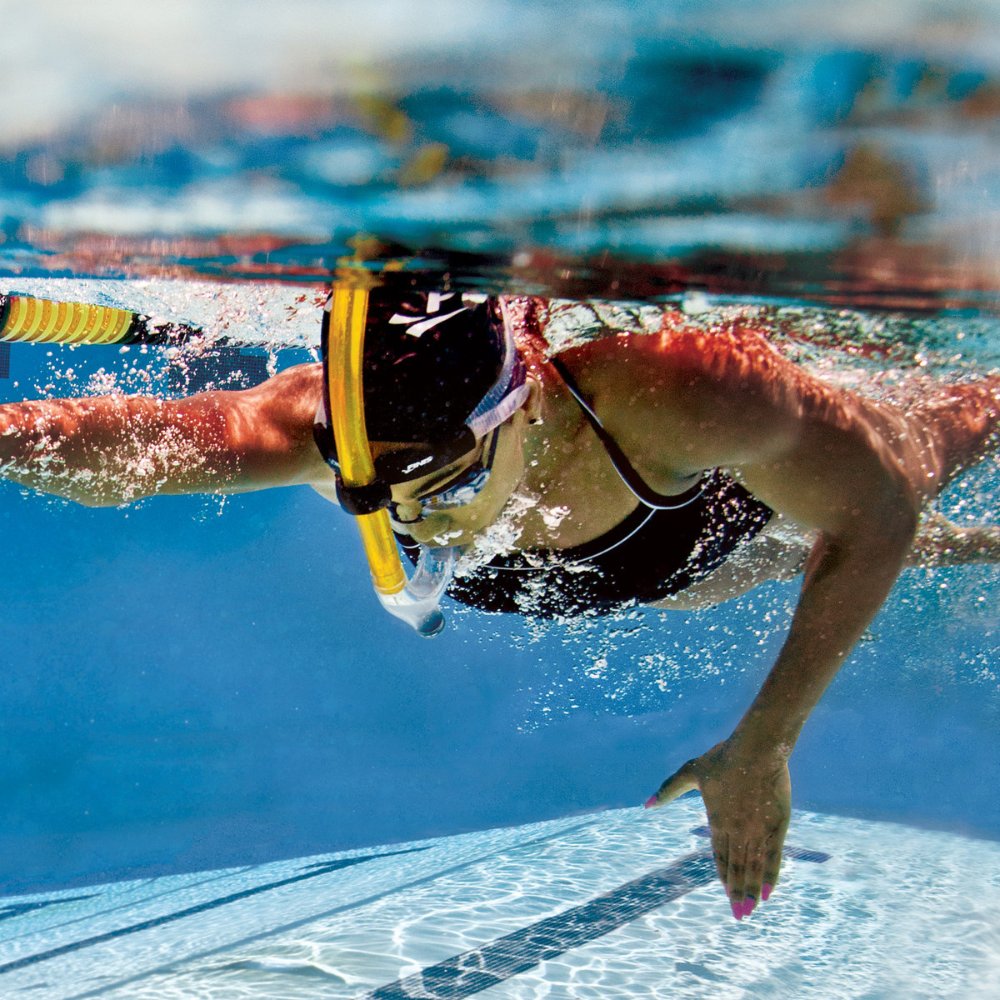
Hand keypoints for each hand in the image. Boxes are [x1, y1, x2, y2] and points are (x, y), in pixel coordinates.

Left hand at [645, 739, 790, 920]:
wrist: (756, 749)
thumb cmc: (723, 758)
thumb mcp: (691, 772)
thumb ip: (669, 790)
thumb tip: (646, 804)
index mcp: (717, 821)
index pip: (720, 857)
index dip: (724, 878)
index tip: (726, 896)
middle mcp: (737, 831)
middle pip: (738, 868)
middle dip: (739, 894)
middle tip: (740, 915)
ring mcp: (757, 829)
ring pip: (755, 867)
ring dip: (754, 889)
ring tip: (753, 909)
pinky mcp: (777, 825)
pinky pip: (774, 855)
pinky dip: (772, 873)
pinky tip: (771, 890)